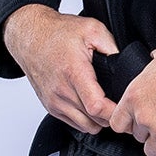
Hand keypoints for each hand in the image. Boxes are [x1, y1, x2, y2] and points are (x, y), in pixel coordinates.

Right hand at [2, 4, 118, 133]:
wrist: (30, 36)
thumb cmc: (57, 33)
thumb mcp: (92, 29)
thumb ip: (112, 47)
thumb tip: (125, 65)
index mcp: (74, 72)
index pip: (96, 107)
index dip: (115, 111)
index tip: (125, 107)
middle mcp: (62, 91)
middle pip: (94, 120)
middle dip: (112, 117)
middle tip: (123, 107)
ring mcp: (55, 101)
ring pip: (86, 126)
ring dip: (100, 121)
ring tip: (108, 107)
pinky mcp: (51, 106)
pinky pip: (75, 124)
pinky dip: (87, 120)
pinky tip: (93, 107)